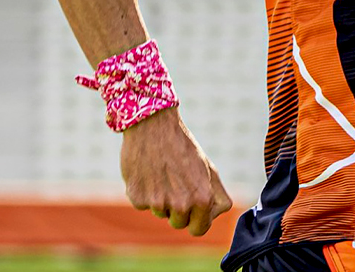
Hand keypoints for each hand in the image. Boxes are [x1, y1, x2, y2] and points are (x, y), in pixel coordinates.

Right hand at [120, 107, 232, 235]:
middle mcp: (180, 204)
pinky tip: (148, 172)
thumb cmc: (182, 147)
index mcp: (202, 198)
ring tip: (162, 172)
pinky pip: (143, 204)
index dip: (196, 219)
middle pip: (178, 224)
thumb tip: (216, 214)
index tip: (192, 209)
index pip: (198, 229)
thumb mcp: (208, 168)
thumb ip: (217, 195)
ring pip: (160, 213)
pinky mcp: (137, 198)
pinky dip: (144, 192)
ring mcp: (157, 203)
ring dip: (161, 198)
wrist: (153, 125)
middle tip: (176, 182)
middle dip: (178, 209)